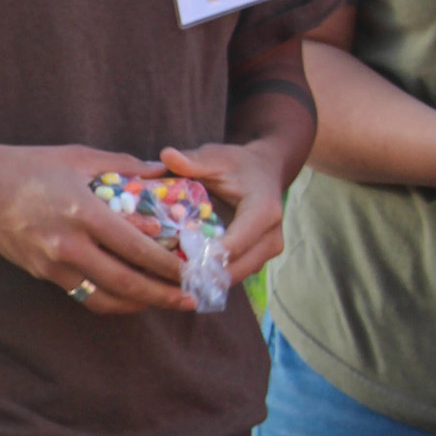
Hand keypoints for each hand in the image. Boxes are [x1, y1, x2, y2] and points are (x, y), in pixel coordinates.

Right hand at [0, 144, 194, 314]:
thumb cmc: (30, 166)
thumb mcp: (79, 157)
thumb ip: (123, 166)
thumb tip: (161, 170)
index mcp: (83, 213)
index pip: (136, 247)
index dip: (167, 264)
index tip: (190, 268)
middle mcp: (69, 245)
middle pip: (126, 282)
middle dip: (162, 294)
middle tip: (190, 298)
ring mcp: (53, 265)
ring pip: (104, 298)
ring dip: (138, 305)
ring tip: (162, 302)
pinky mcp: (42, 274)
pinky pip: (83, 294)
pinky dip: (110, 300)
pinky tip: (128, 296)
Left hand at [159, 143, 283, 286]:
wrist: (265, 171)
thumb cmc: (237, 164)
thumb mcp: (216, 157)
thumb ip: (192, 160)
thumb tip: (166, 154)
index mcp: (264, 211)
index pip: (235, 244)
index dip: (205, 258)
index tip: (174, 264)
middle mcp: (272, 237)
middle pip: (234, 269)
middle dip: (199, 276)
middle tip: (163, 277)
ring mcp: (267, 252)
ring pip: (233, 278)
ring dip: (203, 281)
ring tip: (169, 279)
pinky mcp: (258, 260)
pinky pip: (232, 276)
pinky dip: (209, 278)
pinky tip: (182, 276)